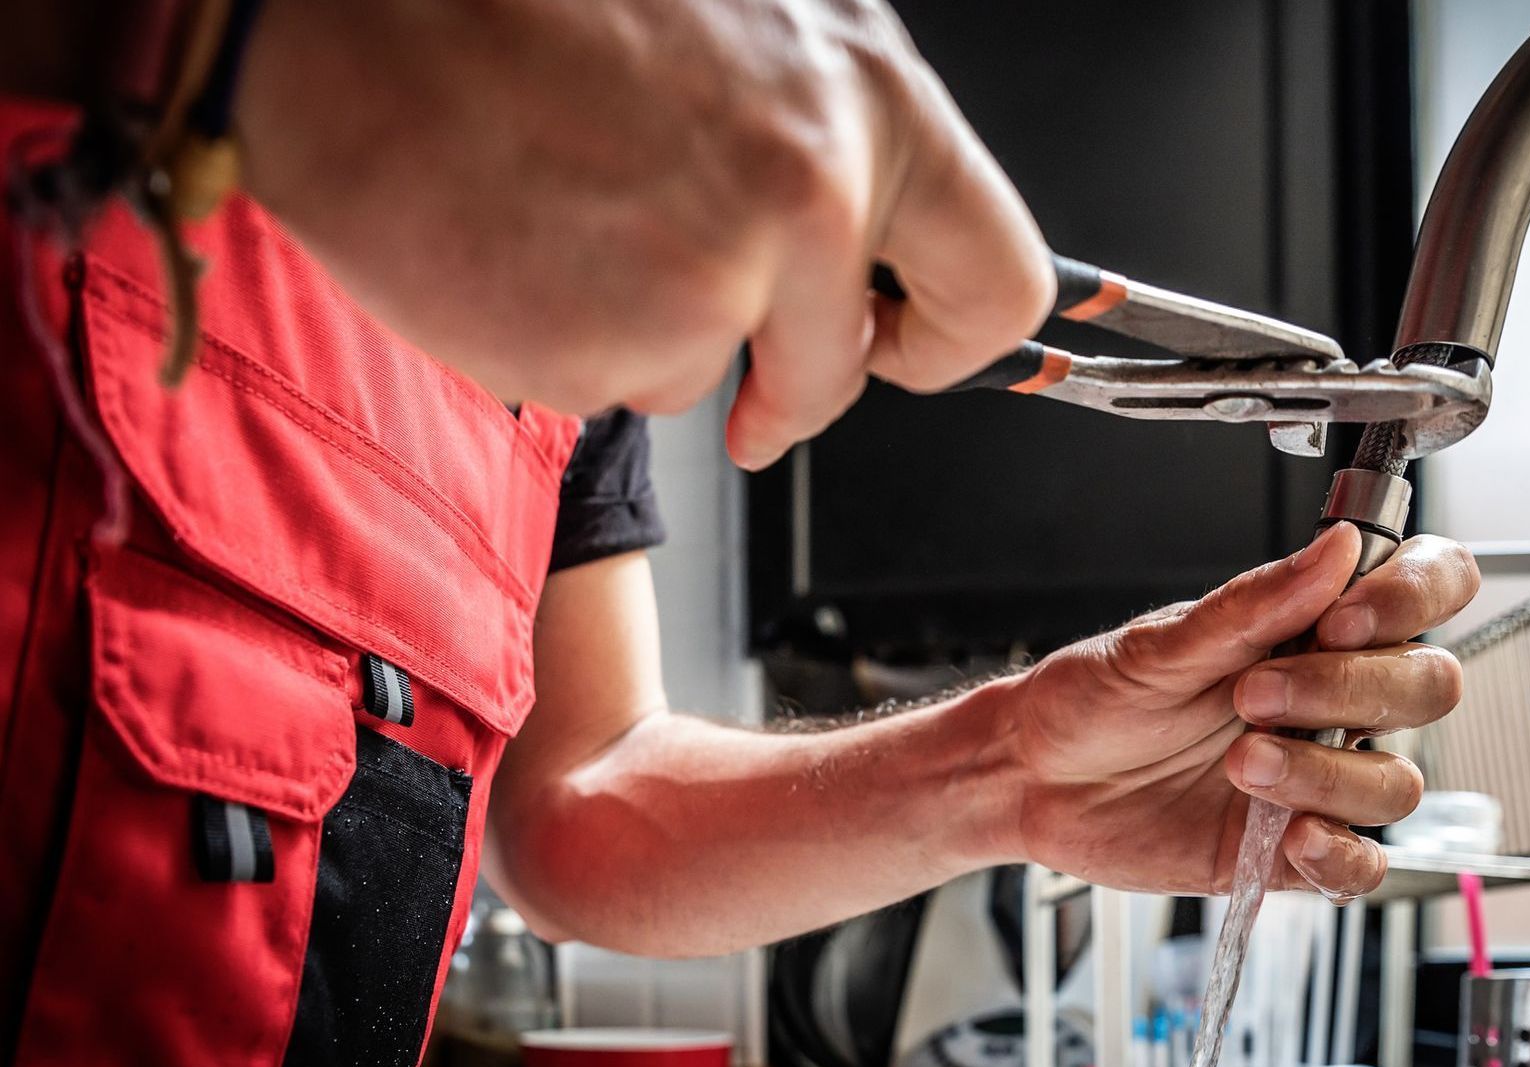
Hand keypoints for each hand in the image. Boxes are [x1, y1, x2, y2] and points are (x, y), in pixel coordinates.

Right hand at [235, 0, 1050, 465]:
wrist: (345, 5)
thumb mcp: (747, 23)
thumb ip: (827, 131)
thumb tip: (869, 241)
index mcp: (868, 95)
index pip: (1000, 276)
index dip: (948, 334)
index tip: (900, 345)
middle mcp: (813, 194)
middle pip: (847, 373)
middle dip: (802, 383)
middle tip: (745, 364)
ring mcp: (710, 284)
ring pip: (710, 373)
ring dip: (646, 325)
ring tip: (571, 209)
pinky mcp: (606, 352)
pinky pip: (612, 383)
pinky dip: (567, 335)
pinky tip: (521, 239)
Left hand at [1000, 523, 1479, 898]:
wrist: (1035, 777)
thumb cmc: (1094, 698)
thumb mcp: (1161, 644)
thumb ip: (1254, 604)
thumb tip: (1335, 549)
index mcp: (1313, 628)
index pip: (1426, 590)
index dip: (1412, 598)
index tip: (1342, 618)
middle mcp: (1332, 700)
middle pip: (1428, 686)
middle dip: (1353, 690)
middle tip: (1255, 695)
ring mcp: (1319, 776)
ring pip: (1396, 781)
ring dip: (1325, 774)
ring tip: (1240, 763)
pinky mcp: (1295, 851)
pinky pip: (1363, 864)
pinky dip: (1337, 854)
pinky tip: (1288, 835)